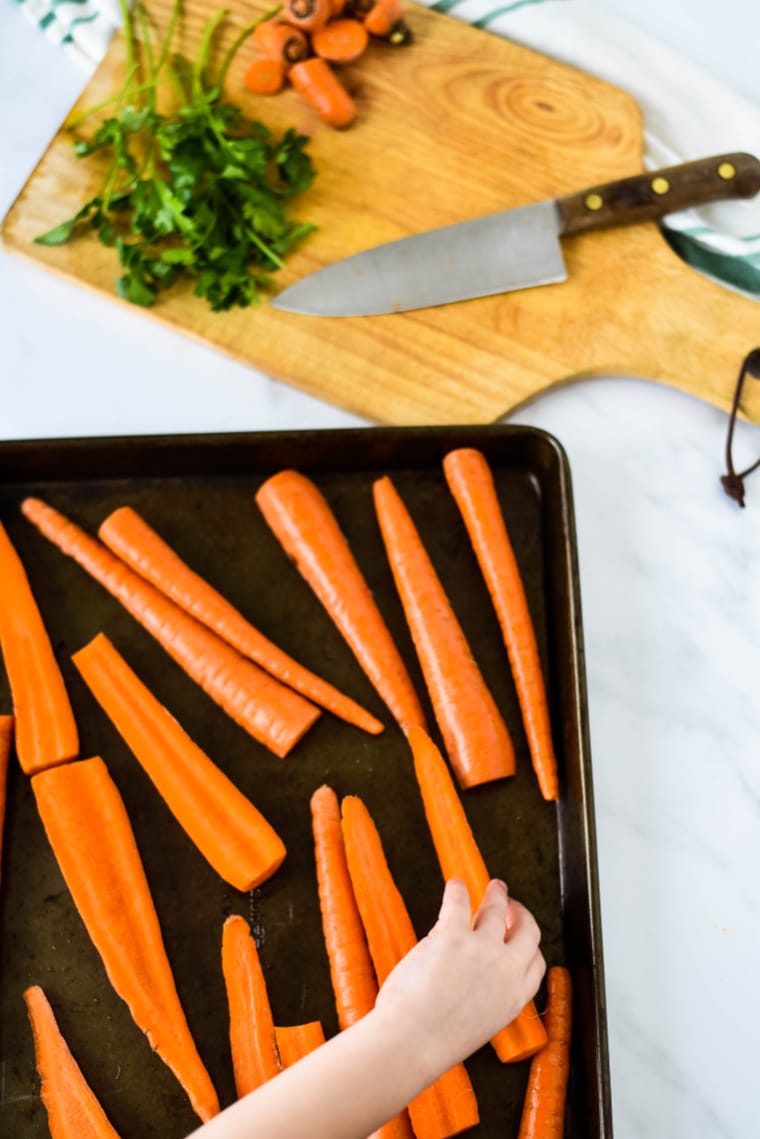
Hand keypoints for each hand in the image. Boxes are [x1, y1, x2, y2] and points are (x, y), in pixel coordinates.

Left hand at [373, 878, 544, 1078]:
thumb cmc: (435, 1041)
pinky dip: (457, 889)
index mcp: (515, 997)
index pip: (535, 963)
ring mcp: (482, 948)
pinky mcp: (453, 934)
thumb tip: (474, 978)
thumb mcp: (479, 1025)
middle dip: (521, 914)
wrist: (413, 1042)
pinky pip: (459, 901)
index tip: (520, 937)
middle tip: (512, 905)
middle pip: (527, 930)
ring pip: (496, 910)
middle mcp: (506, 968)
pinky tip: (455, 884)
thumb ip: (486, 998)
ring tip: (494, 887)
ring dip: (497, 895)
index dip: (528, 947)